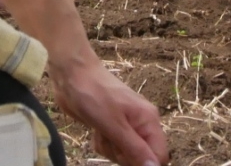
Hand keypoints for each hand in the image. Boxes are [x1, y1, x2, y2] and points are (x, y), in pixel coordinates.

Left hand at [52, 58, 168, 165]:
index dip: (145, 164)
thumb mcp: (114, 124)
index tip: (124, 155)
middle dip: (122, 155)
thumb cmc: (93, 94)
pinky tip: (95, 130)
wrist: (71, 74)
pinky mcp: (112, 127)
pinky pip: (112, 148)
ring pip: (125, 155)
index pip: (159, 156)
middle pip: (141, 158)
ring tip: (101, 130)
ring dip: (110, 149)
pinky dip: (102, 143)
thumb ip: (135, 148)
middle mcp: (142, 124)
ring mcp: (127, 126)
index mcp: (149, 120)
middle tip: (110, 137)